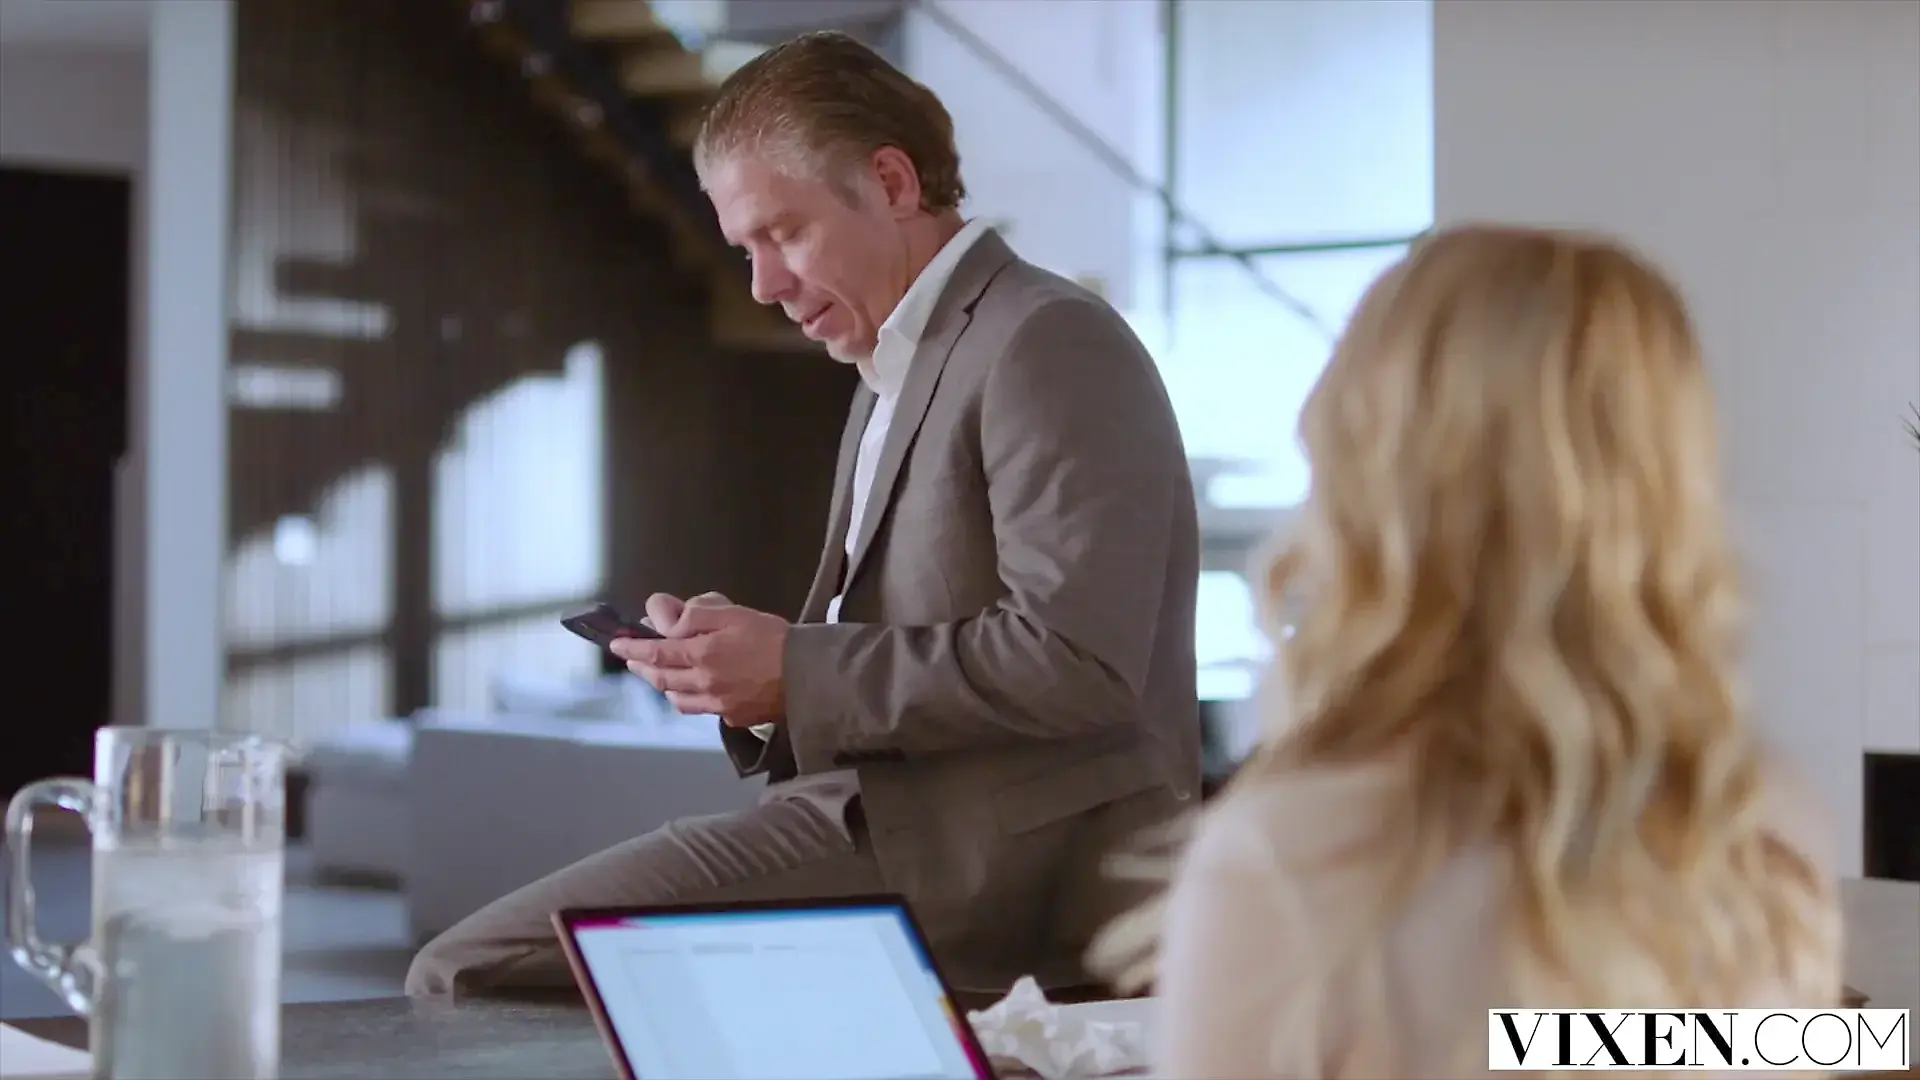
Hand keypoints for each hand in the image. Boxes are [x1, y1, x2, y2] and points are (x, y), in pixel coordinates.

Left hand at [610, 592, 789, 724]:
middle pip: (661, 678)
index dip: (632, 648)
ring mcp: (718, 705)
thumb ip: (693, 615)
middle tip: (633, 659)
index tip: (616, 644)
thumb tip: (661, 617)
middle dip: (643, 668)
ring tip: (659, 674)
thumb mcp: (732, 614)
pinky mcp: (734, 717)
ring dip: (662, 685)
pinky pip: (700, 709)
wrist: (809, 675)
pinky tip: (691, 691)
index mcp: (701, 656)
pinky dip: (687, 698)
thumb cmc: (773, 638)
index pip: (655, 652)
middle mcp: (703, 684)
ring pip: (677, 698)